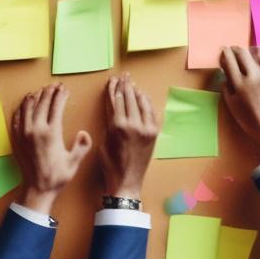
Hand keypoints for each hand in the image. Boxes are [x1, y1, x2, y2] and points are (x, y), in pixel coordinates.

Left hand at [10, 83, 91, 215]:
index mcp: (51, 133)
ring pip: (27, 108)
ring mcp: (24, 133)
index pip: (56, 107)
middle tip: (55, 86)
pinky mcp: (16, 139)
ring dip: (35, 97)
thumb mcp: (74, 162)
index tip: (65, 89)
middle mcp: (36, 130)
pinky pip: (17, 118)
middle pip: (42, 103)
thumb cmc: (57, 177)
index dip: (61, 96)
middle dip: (49, 92)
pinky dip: (21, 108)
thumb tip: (84, 132)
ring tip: (41, 91)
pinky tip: (25, 104)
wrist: (37, 189)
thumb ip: (82, 146)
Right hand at [100, 74, 162, 198]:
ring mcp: (146, 128)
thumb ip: (110, 122)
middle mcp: (133, 125)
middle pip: (129, 98)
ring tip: (133, 83)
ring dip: (137, 92)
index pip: (115, 100)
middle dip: (125, 85)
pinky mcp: (154, 133)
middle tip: (124, 76)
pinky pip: (152, 113)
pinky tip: (144, 96)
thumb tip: (114, 106)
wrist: (126, 182)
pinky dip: (147, 103)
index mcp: (117, 126)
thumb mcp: (105, 140)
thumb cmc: (110, 164)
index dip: (114, 88)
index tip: (113, 79)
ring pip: (142, 103)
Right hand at [219, 46, 259, 159]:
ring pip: (257, 53)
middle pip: (242, 53)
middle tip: (232, 50)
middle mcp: (253, 77)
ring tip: (247, 53)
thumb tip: (224, 69)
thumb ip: (225, 84)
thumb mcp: (229, 102)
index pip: (229, 60)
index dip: (225, 52)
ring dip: (249, 50)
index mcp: (239, 84)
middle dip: (235, 49)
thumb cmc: (244, 117)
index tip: (223, 50)